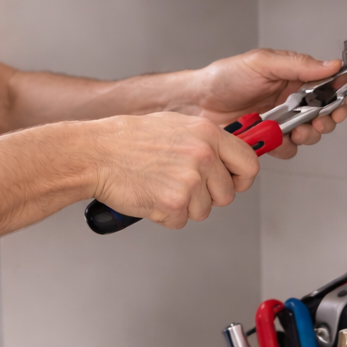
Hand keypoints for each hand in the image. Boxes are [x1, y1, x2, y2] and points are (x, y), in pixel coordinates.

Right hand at [89, 113, 258, 228]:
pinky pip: (180, 221)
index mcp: (207, 134)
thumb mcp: (175, 126)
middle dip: (207, 197)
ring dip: (183, 206)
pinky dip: (165, 215)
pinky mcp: (174, 203)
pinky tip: (151, 195)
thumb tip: (225, 156)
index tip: (235, 182)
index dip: (242, 179)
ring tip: (160, 186)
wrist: (97, 154)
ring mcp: (189, 180)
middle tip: (182, 186)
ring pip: (203, 211)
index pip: (249, 163)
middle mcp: (203, 156)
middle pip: (227, 195)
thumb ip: (205, 141)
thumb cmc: (128, 140)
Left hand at [181, 48, 346, 158]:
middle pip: (323, 114)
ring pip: (308, 134)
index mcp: (292, 77)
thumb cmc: (223, 78)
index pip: (326, 86)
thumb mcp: (262, 63)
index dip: (338, 95)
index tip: (339, 102)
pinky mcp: (268, 140)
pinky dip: (284, 147)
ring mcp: (279, 122)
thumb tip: (330, 64)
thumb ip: (297, 64)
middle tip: (320, 121)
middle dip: (326, 120)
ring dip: (308, 135)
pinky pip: (286, 149)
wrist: (196, 103)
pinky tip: (274, 139)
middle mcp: (289, 100)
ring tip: (297, 131)